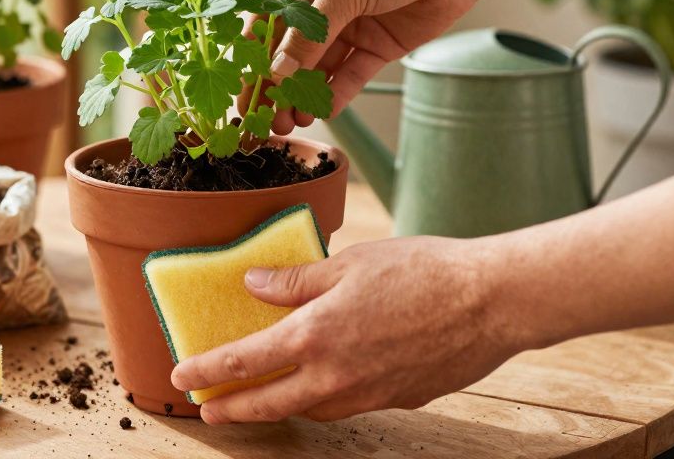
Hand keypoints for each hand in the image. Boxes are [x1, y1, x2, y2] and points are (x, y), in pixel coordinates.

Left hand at [169, 236, 516, 423]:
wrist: (490, 303)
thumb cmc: (422, 272)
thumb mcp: (349, 263)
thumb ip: (296, 279)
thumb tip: (253, 285)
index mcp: (315, 335)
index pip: (244, 361)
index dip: (208, 370)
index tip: (183, 377)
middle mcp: (335, 376)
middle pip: (268, 403)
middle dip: (232, 408)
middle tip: (209, 409)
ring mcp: (367, 395)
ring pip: (309, 408)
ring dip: (279, 405)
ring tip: (261, 397)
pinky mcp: (398, 400)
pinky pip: (348, 404)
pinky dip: (325, 397)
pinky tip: (327, 382)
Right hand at [250, 0, 503, 134]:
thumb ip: (310, 36)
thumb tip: (277, 74)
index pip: (266, 21)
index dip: (253, 57)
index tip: (242, 90)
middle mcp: (321, 1)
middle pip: (290, 51)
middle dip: (277, 86)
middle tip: (264, 120)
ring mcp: (349, 24)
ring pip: (318, 68)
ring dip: (303, 95)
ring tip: (290, 123)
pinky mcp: (376, 45)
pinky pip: (350, 75)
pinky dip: (336, 94)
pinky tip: (323, 111)